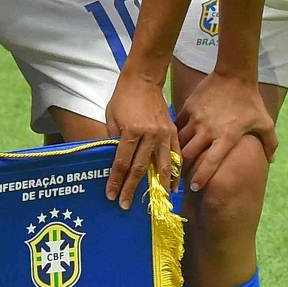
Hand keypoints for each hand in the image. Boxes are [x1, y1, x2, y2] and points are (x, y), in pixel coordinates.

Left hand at [103, 68, 176, 209]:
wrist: (143, 81)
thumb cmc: (123, 99)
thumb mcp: (111, 118)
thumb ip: (113, 140)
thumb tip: (114, 163)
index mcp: (131, 131)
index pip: (122, 162)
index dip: (116, 180)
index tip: (111, 195)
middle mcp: (149, 135)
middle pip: (140, 168)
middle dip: (132, 189)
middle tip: (126, 205)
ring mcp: (163, 134)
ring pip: (162, 166)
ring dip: (158, 186)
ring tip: (156, 202)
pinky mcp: (173, 132)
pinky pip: (176, 156)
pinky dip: (175, 172)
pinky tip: (173, 185)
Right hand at [176, 70, 276, 193]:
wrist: (234, 75)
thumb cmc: (251, 101)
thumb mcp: (265, 123)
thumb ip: (269, 143)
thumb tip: (270, 161)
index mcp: (227, 136)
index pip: (211, 162)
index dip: (201, 177)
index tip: (195, 188)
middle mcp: (209, 130)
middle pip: (189, 154)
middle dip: (183, 168)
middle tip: (180, 178)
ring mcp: (196, 118)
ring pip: (180, 141)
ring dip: (177, 153)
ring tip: (175, 162)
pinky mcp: (188, 108)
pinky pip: (177, 126)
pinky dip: (175, 135)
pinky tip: (173, 142)